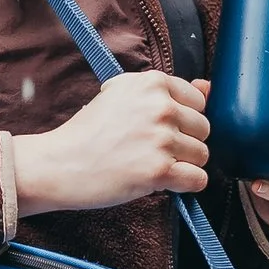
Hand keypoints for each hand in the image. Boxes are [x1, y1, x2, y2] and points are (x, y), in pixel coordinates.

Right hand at [13, 69, 209, 214]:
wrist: (60, 163)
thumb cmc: (88, 132)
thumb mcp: (123, 96)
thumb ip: (167, 91)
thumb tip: (208, 88)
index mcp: (153, 83)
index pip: (197, 101)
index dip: (181, 120)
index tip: (158, 129)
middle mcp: (161, 106)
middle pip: (203, 128)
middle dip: (184, 143)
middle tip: (153, 150)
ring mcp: (162, 138)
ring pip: (202, 155)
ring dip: (183, 165)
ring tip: (152, 164)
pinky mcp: (160, 170)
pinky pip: (198, 179)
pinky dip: (185, 185)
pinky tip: (161, 181)